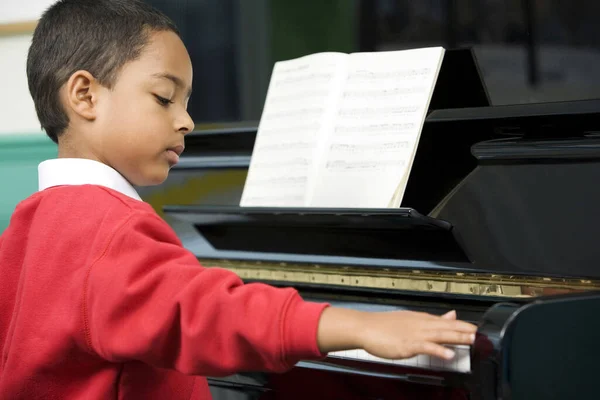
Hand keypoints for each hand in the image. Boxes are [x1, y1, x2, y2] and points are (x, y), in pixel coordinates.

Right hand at [317, 307, 476, 360]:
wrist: (365, 327)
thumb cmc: (383, 326)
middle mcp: (420, 325)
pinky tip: (448, 354)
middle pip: (446, 327)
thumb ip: (430, 320)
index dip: (461, 325)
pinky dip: (438, 350)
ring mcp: (414, 334)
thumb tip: (448, 315)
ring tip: (471, 340)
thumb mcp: (409, 319)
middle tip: (479, 333)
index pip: (445, 321)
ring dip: (456, 337)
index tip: (476, 328)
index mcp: (421, 319)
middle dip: (463, 330)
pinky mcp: (407, 344)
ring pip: (439, 334)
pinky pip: (426, 347)